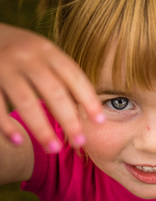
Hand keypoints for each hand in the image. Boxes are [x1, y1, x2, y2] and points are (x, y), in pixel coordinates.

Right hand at [0, 23, 103, 151]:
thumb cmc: (23, 52)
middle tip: (80, 142)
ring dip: (42, 129)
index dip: (89, 100)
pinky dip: (6, 125)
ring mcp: (5, 67)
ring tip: (54, 149)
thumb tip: (86, 110)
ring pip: (26, 101)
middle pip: (54, 92)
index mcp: (48, 51)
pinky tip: (18, 142)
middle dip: (69, 120)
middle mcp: (28, 57)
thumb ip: (61, 78)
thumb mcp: (44, 56)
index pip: (75, 77)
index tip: (100, 122)